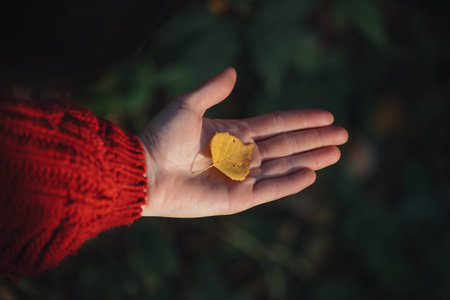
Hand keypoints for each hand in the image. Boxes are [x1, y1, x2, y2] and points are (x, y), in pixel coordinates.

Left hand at [139, 67, 347, 217]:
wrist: (145, 171)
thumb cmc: (162, 137)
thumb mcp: (188, 106)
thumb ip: (213, 90)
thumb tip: (233, 71)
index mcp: (231, 133)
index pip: (275, 125)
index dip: (300, 119)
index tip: (326, 115)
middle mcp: (240, 155)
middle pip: (286, 145)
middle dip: (314, 139)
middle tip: (343, 135)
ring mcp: (239, 178)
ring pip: (283, 167)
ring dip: (310, 159)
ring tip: (336, 153)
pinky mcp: (236, 199)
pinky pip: (268, 189)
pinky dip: (290, 182)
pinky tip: (312, 173)